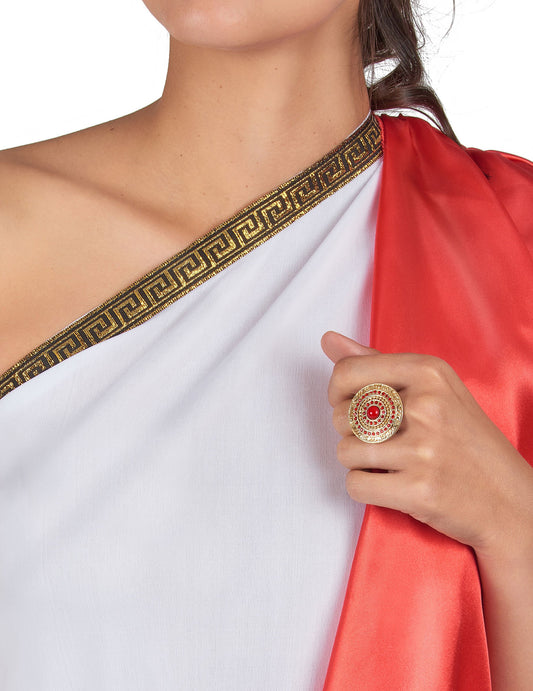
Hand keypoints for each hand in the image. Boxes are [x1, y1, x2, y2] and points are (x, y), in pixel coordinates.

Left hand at [321, 331, 532, 560]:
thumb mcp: (433, 388)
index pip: (348, 372)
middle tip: (385, 441)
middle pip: (341, 415)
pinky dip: (366, 489)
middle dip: (352, 433)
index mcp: (429, 372)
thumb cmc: (466, 441)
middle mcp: (427, 406)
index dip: (337, 393)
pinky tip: (393, 484)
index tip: (351, 405)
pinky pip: (356, 485)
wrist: (509, 499)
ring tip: (391, 463)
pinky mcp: (419, 490)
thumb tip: (329, 341)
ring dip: (359, 463)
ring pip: (345, 452)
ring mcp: (424, 449)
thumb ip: (376, 363)